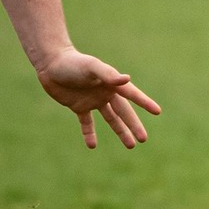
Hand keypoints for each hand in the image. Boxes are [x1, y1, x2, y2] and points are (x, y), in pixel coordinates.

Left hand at [36, 49, 162, 148]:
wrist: (51, 64)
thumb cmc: (73, 63)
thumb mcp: (91, 67)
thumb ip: (108, 74)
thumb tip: (127, 79)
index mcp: (112, 84)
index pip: (132, 95)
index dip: (145, 103)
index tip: (157, 111)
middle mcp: (106, 93)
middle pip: (124, 112)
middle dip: (133, 125)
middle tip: (143, 139)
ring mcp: (93, 101)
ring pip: (111, 119)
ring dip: (120, 131)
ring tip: (130, 145)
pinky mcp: (79, 107)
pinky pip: (87, 123)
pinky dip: (89, 133)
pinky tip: (92, 145)